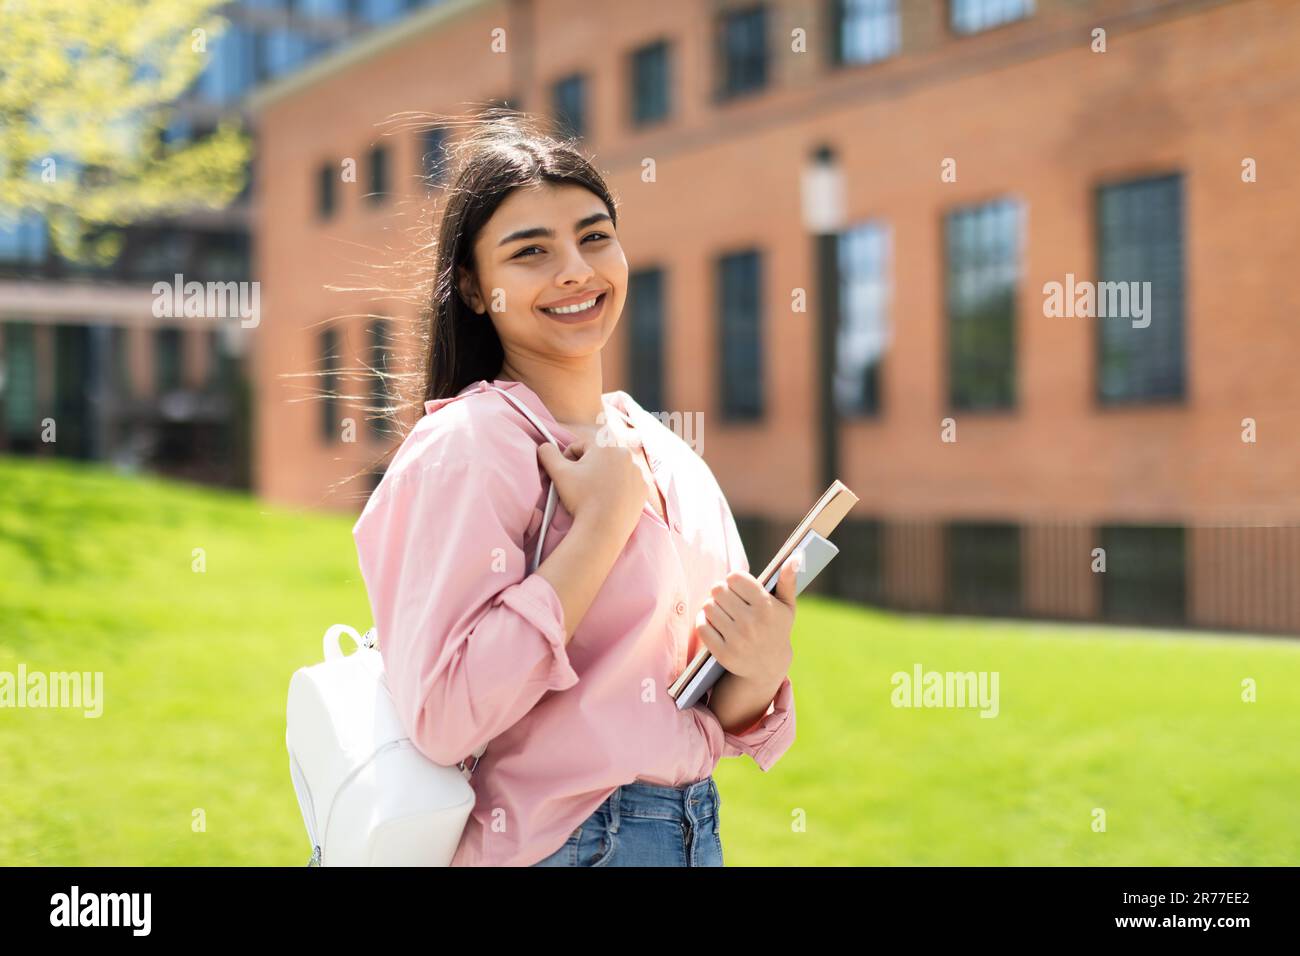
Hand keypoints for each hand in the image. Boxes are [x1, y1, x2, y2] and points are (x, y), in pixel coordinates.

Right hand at [536, 415, 645, 539]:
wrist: (603, 529)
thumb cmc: (581, 498)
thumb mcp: (558, 473)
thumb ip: (548, 453)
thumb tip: (544, 446)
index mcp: (606, 446)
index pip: (581, 446)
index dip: (569, 459)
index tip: (566, 474)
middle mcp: (625, 455)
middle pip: (599, 457)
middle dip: (588, 468)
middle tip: (580, 486)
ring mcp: (637, 473)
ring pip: (614, 470)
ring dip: (603, 477)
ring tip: (594, 495)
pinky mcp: (643, 489)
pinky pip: (627, 484)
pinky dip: (618, 489)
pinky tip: (608, 500)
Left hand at [694, 559, 796, 687]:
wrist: (768, 667)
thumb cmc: (776, 628)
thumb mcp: (787, 606)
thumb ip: (788, 580)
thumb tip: (795, 556)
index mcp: (766, 607)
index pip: (734, 577)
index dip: (734, 579)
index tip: (738, 586)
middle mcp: (751, 623)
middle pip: (718, 590)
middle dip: (721, 592)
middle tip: (727, 598)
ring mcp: (737, 639)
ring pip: (708, 606)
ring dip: (712, 606)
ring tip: (721, 610)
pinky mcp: (723, 653)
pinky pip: (702, 626)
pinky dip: (704, 622)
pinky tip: (714, 623)